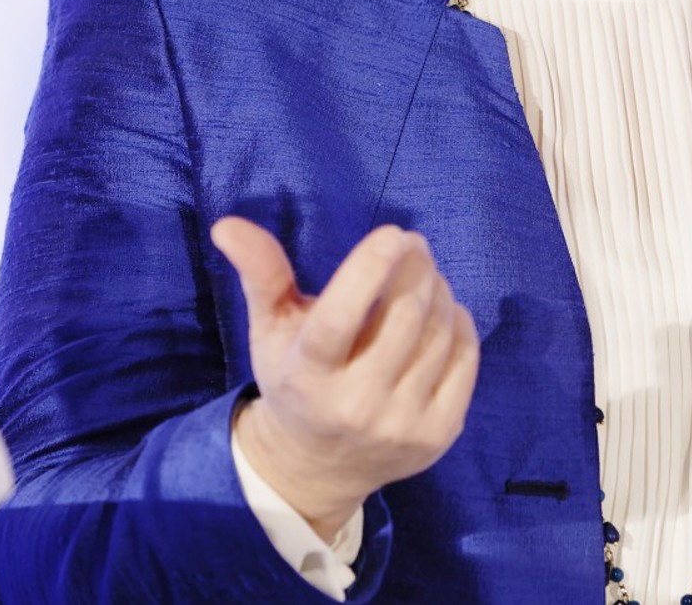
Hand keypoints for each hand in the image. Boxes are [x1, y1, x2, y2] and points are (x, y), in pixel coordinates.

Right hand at [211, 218, 479, 539]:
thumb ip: (260, 274)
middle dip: (415, 268)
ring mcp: (402, 424)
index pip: (340, 319)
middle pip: (403, 318)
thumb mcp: (270, 329)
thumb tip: (227, 224)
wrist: (318, 467)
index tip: (394, 234)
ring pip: (438, 333)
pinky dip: (459, 322)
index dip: (369, 270)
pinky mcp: (440, 433)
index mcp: (308, 376)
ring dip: (438, 289)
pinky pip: (464, 358)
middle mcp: (355, 406)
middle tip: (412, 244)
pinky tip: (443, 312)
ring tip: (425, 275)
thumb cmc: (294, 380)